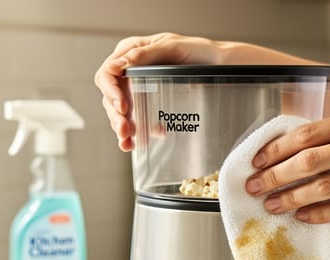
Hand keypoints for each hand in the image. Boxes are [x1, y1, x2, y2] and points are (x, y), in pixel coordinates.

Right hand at [94, 33, 224, 150]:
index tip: (123, 106)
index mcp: (132, 52)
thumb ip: (143, 54)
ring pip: (119, 111)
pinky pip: (134, 121)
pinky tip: (139, 142)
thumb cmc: (201, 52)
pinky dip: (134, 134)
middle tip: (125, 130)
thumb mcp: (172, 48)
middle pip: (110, 95)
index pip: (108, 73)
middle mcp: (131, 70)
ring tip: (129, 140)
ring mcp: (139, 89)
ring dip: (122, 127)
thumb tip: (119, 65)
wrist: (222, 66)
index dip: (111, 91)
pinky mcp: (149, 105)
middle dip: (115, 115)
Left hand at [245, 108, 329, 222]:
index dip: (277, 148)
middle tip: (253, 187)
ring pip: (322, 186)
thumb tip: (300, 150)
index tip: (257, 160)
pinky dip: (319, 214)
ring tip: (271, 206)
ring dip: (290, 198)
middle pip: (308, 160)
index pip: (309, 133)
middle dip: (274, 175)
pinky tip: (302, 217)